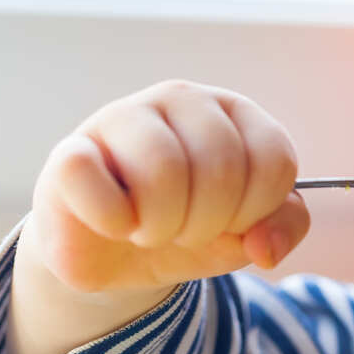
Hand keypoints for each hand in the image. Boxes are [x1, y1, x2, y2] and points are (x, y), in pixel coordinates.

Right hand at [8, 80, 309, 353]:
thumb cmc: (190, 225)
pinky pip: (100, 186)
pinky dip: (113, 222)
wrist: (118, 254)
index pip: (274, 160)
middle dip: (208, 223)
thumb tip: (265, 248)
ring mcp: (124, 116)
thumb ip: (283, 228)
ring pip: (163, 171)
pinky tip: (113, 223)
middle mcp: (182, 99)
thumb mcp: (248, 231)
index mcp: (235, 112)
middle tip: (184, 230)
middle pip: (221, 168)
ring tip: (150, 228)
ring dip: (161, 226)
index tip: (232, 223)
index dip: (257, 211)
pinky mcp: (70, 150)